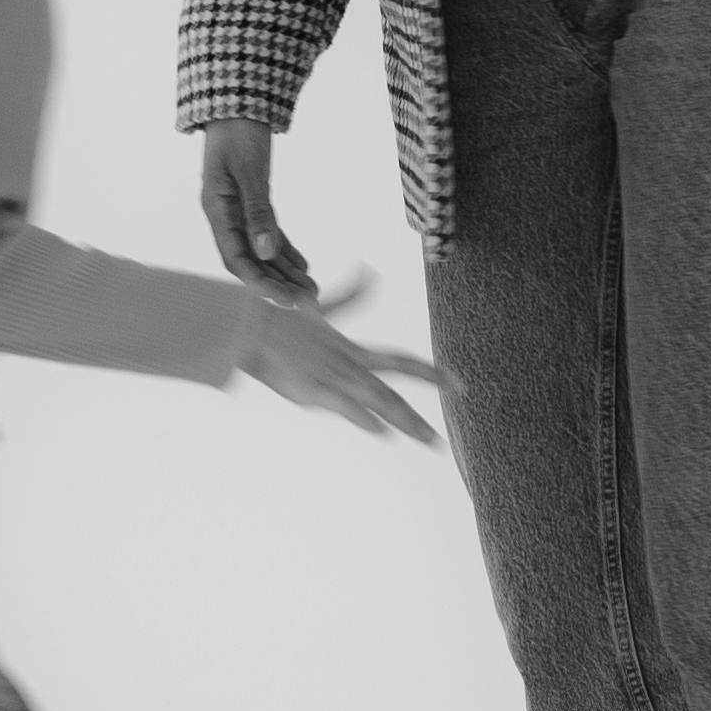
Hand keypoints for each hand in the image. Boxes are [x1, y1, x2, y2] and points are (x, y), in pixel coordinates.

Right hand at [199, 125, 317, 296]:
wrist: (237, 101)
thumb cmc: (238, 131)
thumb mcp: (249, 170)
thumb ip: (257, 211)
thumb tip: (266, 252)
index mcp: (216, 209)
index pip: (236, 259)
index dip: (260, 282)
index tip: (286, 300)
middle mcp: (224, 215)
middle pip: (251, 260)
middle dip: (277, 283)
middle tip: (306, 301)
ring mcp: (237, 209)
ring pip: (261, 250)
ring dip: (284, 271)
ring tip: (310, 289)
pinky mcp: (251, 200)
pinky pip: (267, 233)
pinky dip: (284, 250)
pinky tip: (302, 265)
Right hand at [233, 270, 439, 445]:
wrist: (253, 325)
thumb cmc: (283, 319)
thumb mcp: (321, 309)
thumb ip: (350, 296)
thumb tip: (370, 270)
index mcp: (353, 352)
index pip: (402, 362)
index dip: (431, 372)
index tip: (457, 385)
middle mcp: (350, 366)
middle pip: (395, 389)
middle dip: (421, 412)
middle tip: (443, 437)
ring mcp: (334, 379)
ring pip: (379, 401)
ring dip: (405, 421)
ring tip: (429, 439)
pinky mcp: (312, 391)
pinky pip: (345, 406)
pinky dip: (364, 417)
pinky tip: (381, 431)